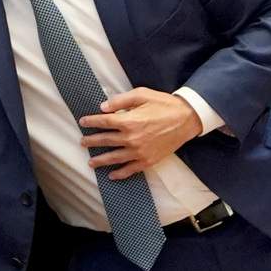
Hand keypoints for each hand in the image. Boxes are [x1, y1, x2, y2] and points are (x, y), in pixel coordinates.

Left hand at [79, 87, 202, 179]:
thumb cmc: (164, 104)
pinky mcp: (148, 160)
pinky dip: (120, 174)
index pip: (103, 122)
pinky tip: (112, 175)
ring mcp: (139, 152)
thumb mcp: (141, 94)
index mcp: (128, 121)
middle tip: (82, 142)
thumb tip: (102, 107)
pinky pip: (130, 169)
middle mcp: (131, 139)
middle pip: (104, 141)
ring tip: (91, 162)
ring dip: (100, 160)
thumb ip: (120, 101)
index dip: (91, 121)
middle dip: (91, 141)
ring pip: (114, 158)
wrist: (188, 119)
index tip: (83, 122)